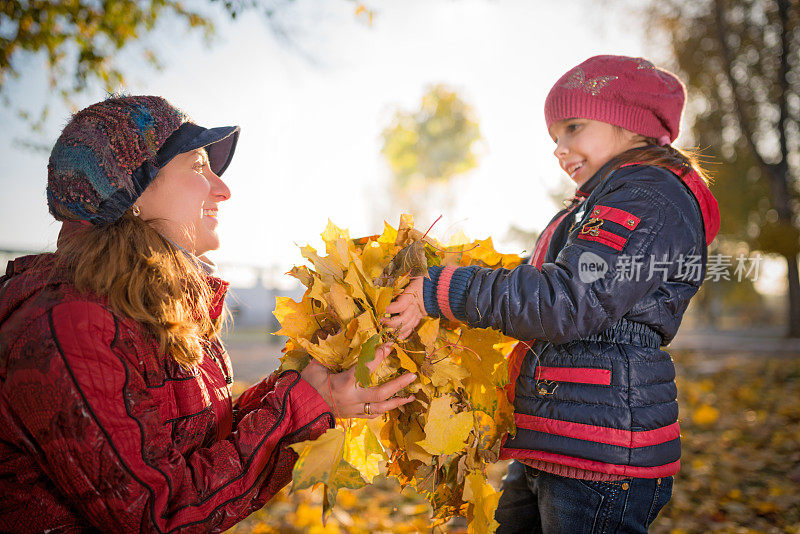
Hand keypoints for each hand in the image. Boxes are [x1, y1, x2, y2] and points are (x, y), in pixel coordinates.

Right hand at [300, 344, 415, 418]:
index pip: (366, 368)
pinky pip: (372, 414)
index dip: (380, 356)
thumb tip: (341, 331)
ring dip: (397, 402)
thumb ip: (331, 351)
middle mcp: (352, 398)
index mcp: (344, 383)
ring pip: (380, 408)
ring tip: (412, 396)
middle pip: (380, 393)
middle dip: (398, 385)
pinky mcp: (352, 416)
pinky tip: (393, 406)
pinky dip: (384, 410)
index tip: (390, 346)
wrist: (298, 406)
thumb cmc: (307, 383)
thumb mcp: (317, 364)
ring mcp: (353, 409)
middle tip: (412, 376)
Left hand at [383, 276, 424, 339]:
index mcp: (413, 294)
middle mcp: (416, 306)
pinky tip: (397, 337)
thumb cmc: (422, 278)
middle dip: (390, 322)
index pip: (400, 305)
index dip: (390, 308)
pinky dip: (405, 333)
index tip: (382, 309)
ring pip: (407, 325)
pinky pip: (412, 327)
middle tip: (380, 320)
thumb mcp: (411, 275)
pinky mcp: (420, 316)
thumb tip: (384, 277)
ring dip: (395, 329)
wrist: (437, 285)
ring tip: (385, 328)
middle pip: (403, 319)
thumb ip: (399, 276)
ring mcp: (418, 313)